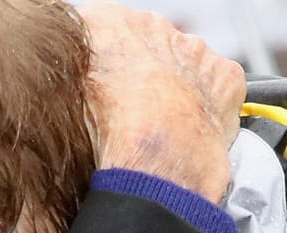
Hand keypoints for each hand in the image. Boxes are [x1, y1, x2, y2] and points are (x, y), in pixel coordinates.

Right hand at [82, 2, 246, 202]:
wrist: (156, 156)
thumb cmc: (106, 129)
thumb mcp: (64, 97)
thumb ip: (66, 72)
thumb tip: (62, 73)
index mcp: (108, 23)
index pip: (101, 32)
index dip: (99, 63)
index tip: (98, 88)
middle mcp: (153, 27)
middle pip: (145, 46)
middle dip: (140, 73)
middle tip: (129, 112)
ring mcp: (193, 49)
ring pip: (183, 63)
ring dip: (174, 88)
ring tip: (161, 126)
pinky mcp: (223, 75)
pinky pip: (217, 85)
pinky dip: (208, 103)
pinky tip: (191, 127)